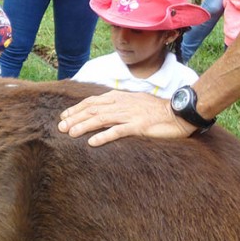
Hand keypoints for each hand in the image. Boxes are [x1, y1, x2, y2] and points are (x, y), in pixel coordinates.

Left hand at [58, 90, 196, 146]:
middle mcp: (121, 104)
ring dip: (83, 126)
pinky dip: (103, 136)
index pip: (92, 101)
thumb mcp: (133, 102)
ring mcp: (129, 114)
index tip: (64, 117)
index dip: (76, 109)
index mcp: (119, 97)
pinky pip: (117, 131)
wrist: (178, 113)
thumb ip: (117, 105)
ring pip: (101, 119)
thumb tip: (101, 110)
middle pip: (92, 109)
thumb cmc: (156, 110)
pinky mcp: (138, 126)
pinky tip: (92, 142)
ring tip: (70, 133)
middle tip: (60, 127)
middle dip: (74, 118)